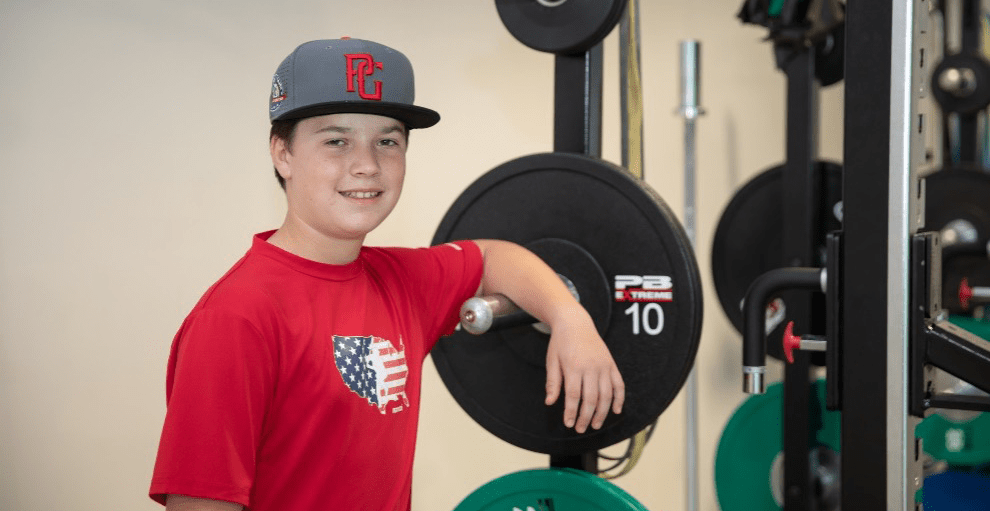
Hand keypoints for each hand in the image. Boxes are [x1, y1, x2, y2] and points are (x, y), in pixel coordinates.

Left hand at [544, 308, 623, 433]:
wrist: (575, 322)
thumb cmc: (560, 343)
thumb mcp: (552, 361)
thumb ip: (552, 382)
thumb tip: (550, 402)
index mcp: (574, 366)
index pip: (573, 396)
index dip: (571, 412)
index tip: (568, 423)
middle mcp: (591, 367)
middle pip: (591, 399)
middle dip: (585, 417)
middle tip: (580, 428)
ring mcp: (603, 366)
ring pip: (606, 395)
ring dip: (602, 413)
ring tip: (595, 424)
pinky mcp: (611, 364)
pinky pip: (619, 385)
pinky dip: (619, 398)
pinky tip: (616, 410)